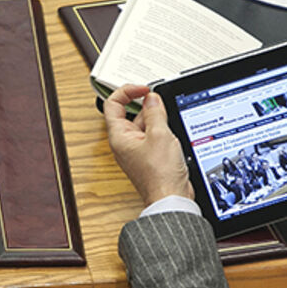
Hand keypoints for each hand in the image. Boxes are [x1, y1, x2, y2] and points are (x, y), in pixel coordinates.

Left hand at [103, 84, 193, 206]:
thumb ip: (155, 112)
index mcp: (119, 137)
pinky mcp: (150, 156)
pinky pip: (153, 136)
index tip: (143, 89)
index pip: (113, 104)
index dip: (127, 91)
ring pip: (144, 124)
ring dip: (156, 118)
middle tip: (160, 103)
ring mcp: (137, 150)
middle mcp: (125, 143)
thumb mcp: (159, 134)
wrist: (171, 198)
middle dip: (146, 105)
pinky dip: (162, 130)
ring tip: (168, 122)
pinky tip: (173, 133)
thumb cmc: (160, 175)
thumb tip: (152, 97)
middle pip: (130, 113)